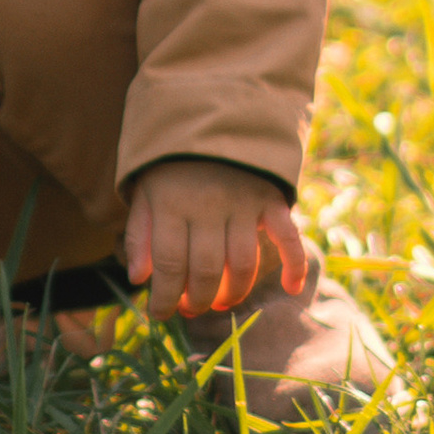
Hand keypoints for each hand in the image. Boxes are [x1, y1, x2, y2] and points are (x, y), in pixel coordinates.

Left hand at [123, 158, 312, 327]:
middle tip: (191, 310)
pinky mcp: (271, 199)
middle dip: (197, 300)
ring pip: (242, 263)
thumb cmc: (170, 166)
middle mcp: (208, 204)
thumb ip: (140, 235)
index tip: (160, 315)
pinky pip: (289, 237)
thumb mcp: (143, 193)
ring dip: (233, 292)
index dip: (164, 297)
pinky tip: (291, 288)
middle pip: (207, 270)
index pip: (169, 264)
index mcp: (171, 203)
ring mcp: (243, 202)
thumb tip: (138, 279)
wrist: (210, 118)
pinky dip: (296, 265)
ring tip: (220, 303)